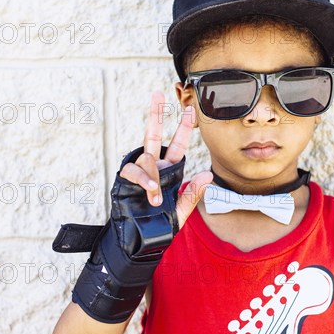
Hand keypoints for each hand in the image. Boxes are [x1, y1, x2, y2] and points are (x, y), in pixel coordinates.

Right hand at [120, 91, 212, 228]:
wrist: (140, 240)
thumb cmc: (160, 225)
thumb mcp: (182, 211)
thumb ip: (192, 194)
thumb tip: (208, 176)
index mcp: (169, 170)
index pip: (177, 144)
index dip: (184, 128)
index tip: (192, 109)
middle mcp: (154, 166)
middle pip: (153, 134)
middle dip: (156, 114)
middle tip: (158, 93)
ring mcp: (140, 172)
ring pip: (145, 158)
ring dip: (152, 175)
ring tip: (156, 196)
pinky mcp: (125, 180)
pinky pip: (133, 171)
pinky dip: (142, 178)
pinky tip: (150, 191)